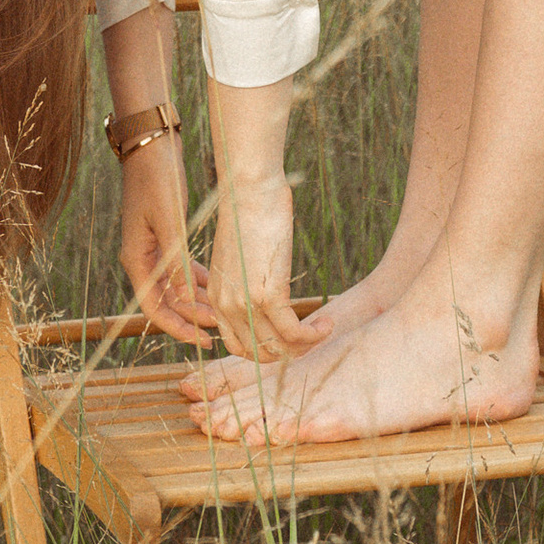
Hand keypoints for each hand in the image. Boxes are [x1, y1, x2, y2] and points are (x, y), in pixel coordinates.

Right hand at [118, 141, 212, 346]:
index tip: (204, 341)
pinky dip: (197, 279)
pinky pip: (180, 268)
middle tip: (222, 331)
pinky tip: (215, 286)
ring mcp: (152, 248)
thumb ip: (177, 260)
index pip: (155, 307)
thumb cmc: (158, 177)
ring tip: (223, 312)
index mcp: (136, 258)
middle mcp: (141, 258)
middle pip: (166, 301)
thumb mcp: (170, 220)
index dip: (179, 328)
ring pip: (175, 286)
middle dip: (192, 317)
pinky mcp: (164, 236)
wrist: (152, 143)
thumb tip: (186, 298)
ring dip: (197, 300)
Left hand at [203, 171, 321, 362]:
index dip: (266, 350)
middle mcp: (227, 306)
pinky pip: (293, 332)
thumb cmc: (248, 215)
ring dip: (305, 346)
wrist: (249, 191)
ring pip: (278, 347)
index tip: (289, 340)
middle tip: (311, 338)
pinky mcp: (268, 293)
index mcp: (217, 298)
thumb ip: (243, 281)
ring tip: (322, 329)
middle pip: (259, 353)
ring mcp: (246, 302)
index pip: (238, 347)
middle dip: (288, 353)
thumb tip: (264, 293)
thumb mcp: (238, 256)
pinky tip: (326, 323)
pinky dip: (314, 334)